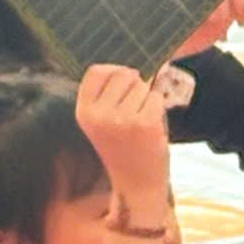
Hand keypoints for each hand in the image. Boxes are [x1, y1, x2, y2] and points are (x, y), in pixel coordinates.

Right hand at [76, 64, 172, 215]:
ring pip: (144, 84)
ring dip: (148, 97)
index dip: (114, 71)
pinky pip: (158, 97)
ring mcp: (122, 118)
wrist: (136, 181)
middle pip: (124, 73)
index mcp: (84, 111)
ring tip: (142, 120)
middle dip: (136, 84)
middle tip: (134, 109)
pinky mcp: (146, 123)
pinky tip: (152, 126)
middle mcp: (99, 114)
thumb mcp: (103, 119)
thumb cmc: (124, 146)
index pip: (96, 70)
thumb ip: (110, 93)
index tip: (122, 84)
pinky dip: (160, 107)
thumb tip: (142, 62)